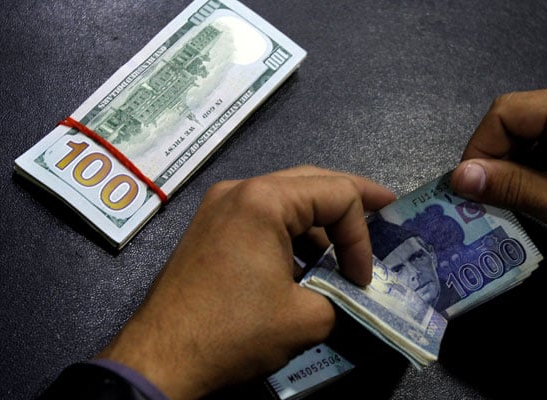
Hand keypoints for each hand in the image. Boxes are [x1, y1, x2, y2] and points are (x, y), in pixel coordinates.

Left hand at [97, 165, 394, 399]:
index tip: (363, 279)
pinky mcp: (209, 228)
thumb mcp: (306, 318)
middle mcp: (240, 190)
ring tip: (344, 249)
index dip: (362, 235)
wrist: (161, 358)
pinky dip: (290, 233)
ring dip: (318, 222)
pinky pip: (261, 217)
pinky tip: (303, 262)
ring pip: (285, 199)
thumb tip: (350, 294)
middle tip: (385, 209)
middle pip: (311, 182)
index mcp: (264, 200)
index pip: (338, 195)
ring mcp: (219, 207)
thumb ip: (343, 297)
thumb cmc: (234, 332)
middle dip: (350, 200)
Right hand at [450, 71, 546, 261]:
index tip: (466, 189)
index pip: (505, 113)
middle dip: (498, 156)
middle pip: (522, 114)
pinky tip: (541, 183)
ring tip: (512, 195)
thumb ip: (515, 189)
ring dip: (520, 157)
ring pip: (541, 121)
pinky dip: (546, 154)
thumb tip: (462, 178)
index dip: (477, 151)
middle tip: (487, 197)